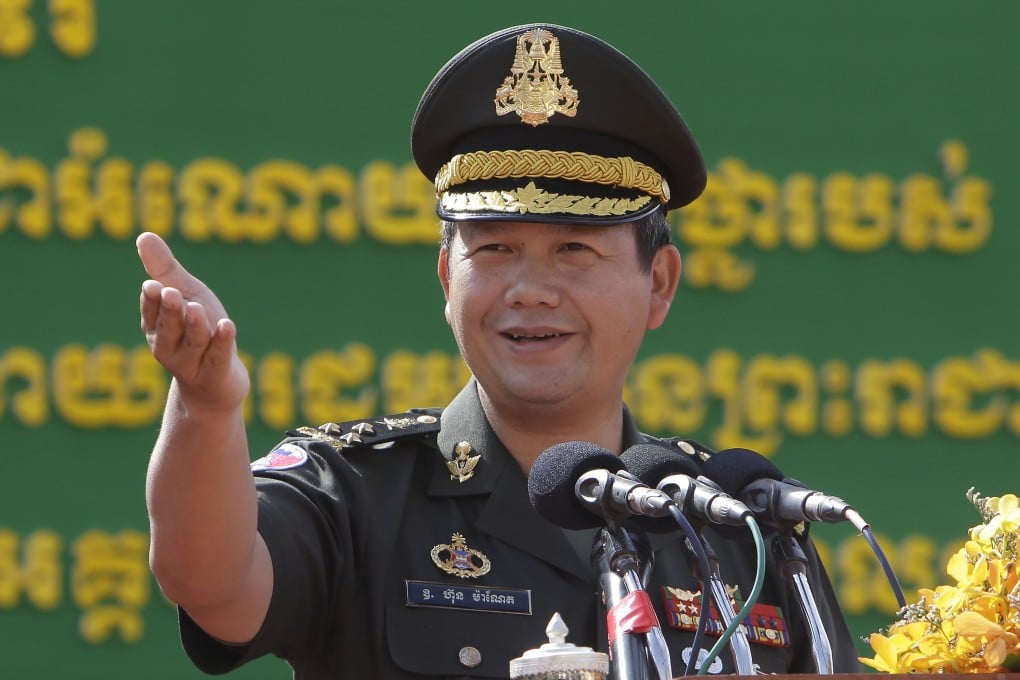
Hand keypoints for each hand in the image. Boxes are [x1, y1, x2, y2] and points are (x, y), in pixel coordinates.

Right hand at [137, 232, 249, 413]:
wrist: (217, 383)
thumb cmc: (199, 331)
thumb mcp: (186, 295)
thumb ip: (165, 269)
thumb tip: (143, 235)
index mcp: (156, 327)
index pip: (151, 312)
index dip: (151, 301)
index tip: (152, 285)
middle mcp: (168, 348)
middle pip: (169, 329)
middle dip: (170, 311)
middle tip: (171, 293)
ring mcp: (191, 365)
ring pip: (193, 343)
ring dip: (194, 326)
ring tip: (196, 308)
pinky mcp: (214, 375)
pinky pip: (217, 358)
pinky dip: (222, 342)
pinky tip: (227, 326)